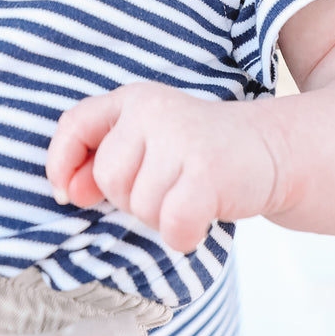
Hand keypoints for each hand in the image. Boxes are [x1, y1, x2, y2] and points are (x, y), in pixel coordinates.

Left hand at [45, 83, 276, 254]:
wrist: (273, 151)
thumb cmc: (200, 155)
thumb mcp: (149, 144)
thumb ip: (105, 161)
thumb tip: (69, 193)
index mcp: (133, 100)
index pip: (75, 124)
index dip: (61, 163)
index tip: (68, 194)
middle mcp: (153, 110)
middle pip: (109, 179)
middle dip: (134, 199)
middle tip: (169, 188)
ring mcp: (181, 137)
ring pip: (140, 207)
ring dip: (163, 218)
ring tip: (190, 196)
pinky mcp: (207, 169)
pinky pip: (172, 224)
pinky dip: (185, 236)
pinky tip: (202, 219)